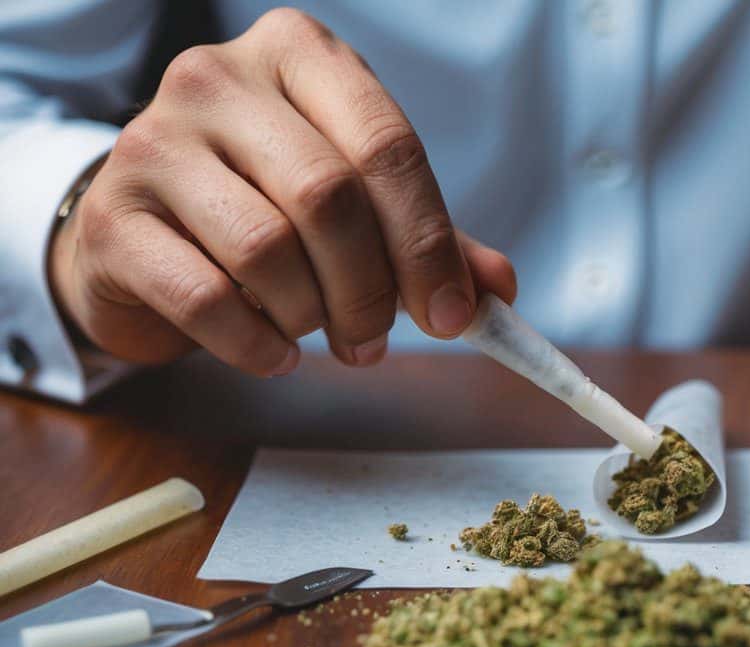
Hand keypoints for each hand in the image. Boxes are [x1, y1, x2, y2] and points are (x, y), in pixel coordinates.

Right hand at [48, 8, 514, 376]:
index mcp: (299, 55)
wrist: (144, 230)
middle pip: (330, 198)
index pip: (387, 146)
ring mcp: (153, 142)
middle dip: (371, 289)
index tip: (454, 314)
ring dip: (312, 315)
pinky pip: (206, 298)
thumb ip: (429, 239)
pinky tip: (274, 351)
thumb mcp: (357, 205)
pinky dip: (256, 344)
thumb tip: (499, 288)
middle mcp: (219, 79)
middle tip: (376, 339)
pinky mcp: (114, 218)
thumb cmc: (267, 207)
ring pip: (267, 248)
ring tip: (316, 331)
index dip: (429, 242)